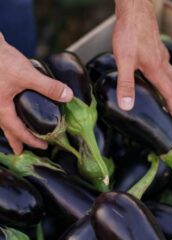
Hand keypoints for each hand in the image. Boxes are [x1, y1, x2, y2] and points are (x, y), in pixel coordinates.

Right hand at [0, 33, 72, 153]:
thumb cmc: (0, 60)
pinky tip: (13, 109)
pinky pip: (2, 109)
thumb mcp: (27, 75)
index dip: (32, 141)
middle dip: (15, 141)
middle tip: (21, 151)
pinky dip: (9, 114)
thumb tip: (67, 96)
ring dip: (11, 128)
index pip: (18, 132)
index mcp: (1, 110)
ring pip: (3, 120)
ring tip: (16, 134)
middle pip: (6, 130)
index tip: (43, 146)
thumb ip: (48, 87)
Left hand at [113, 0, 171, 115]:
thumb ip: (126, 84)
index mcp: (156, 69)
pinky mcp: (156, 46)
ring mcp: (160, 53)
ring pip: (171, 73)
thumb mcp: (124, 61)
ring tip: (167, 93)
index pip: (168, 92)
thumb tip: (127, 105)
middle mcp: (161, 62)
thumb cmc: (129, 33)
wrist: (134, 10)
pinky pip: (165, 63)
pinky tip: (157, 72)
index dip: (171, 105)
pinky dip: (166, 73)